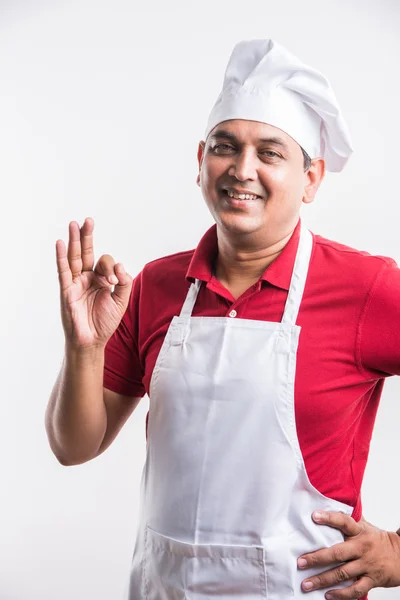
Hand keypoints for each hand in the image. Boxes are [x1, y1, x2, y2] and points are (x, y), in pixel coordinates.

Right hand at [56, 217, 132, 347]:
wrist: (92, 340)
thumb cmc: (105, 321)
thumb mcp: (121, 300)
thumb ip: (124, 282)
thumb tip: (121, 265)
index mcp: (101, 279)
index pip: (105, 262)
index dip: (111, 268)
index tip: (112, 280)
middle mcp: (87, 278)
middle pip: (86, 252)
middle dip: (87, 236)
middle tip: (88, 220)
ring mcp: (76, 283)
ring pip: (74, 258)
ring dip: (74, 241)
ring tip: (73, 224)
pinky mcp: (67, 290)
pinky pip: (63, 271)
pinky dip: (62, 257)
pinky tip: (61, 243)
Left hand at [297, 511, 399, 598]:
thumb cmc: (376, 539)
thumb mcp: (364, 526)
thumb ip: (347, 519)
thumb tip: (327, 505)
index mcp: (359, 532)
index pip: (343, 521)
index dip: (329, 518)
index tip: (314, 516)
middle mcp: (361, 548)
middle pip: (337, 553)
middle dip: (317, 558)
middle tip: (301, 562)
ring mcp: (366, 565)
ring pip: (342, 573)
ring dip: (323, 579)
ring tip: (306, 584)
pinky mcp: (371, 580)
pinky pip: (355, 589)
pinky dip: (341, 594)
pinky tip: (328, 595)